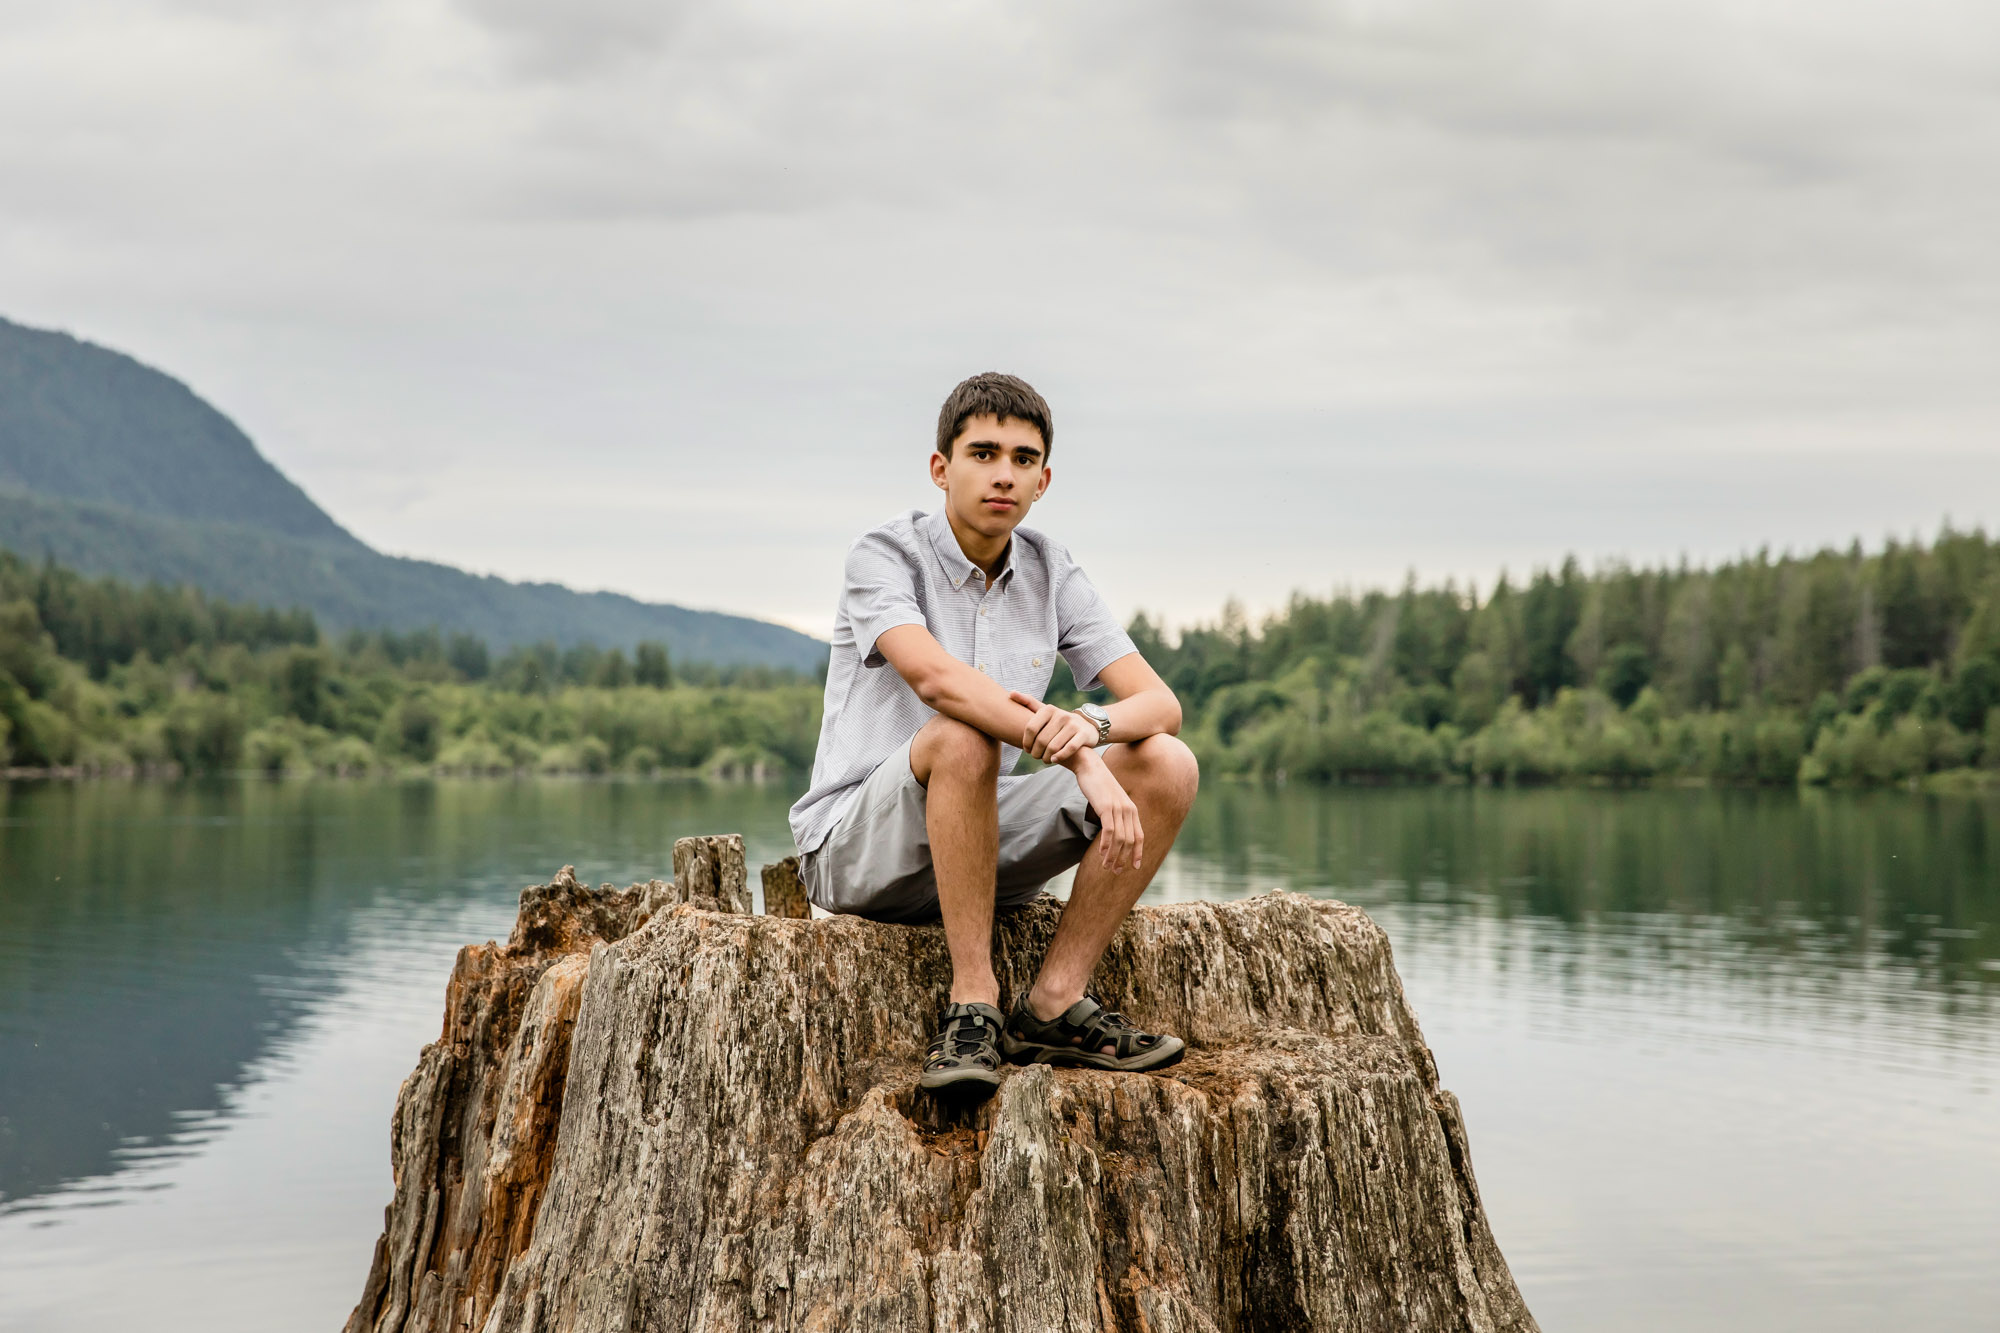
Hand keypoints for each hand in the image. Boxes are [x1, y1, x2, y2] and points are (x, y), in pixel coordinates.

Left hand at [1007, 690, 1097, 765]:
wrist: (1087, 726)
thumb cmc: (1059, 722)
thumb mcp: (1045, 711)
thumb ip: (1028, 702)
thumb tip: (1010, 693)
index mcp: (1048, 709)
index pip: (1030, 729)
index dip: (1026, 742)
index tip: (1027, 749)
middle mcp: (1061, 714)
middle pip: (1041, 740)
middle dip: (1036, 753)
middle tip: (1037, 757)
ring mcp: (1073, 724)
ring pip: (1053, 747)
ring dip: (1046, 757)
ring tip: (1045, 760)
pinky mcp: (1083, 734)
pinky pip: (1068, 749)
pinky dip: (1059, 757)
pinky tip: (1055, 760)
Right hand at [1069, 751, 1143, 873]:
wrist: (1089, 766)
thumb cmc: (1097, 785)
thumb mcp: (1110, 801)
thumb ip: (1114, 815)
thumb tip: (1112, 831)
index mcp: (1131, 810)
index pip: (1139, 836)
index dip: (1138, 853)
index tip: (1135, 867)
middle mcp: (1128, 810)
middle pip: (1129, 841)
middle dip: (1123, 859)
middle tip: (1115, 871)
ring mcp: (1118, 808)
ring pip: (1120, 839)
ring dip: (1113, 855)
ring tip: (1106, 866)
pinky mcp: (1106, 807)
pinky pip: (1109, 831)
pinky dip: (1106, 845)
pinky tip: (1100, 853)